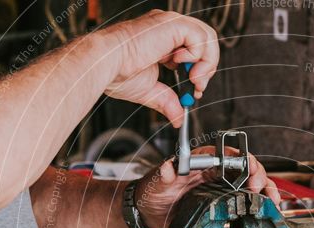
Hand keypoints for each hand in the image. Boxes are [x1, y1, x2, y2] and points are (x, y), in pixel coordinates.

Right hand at [100, 10, 218, 127]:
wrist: (106, 66)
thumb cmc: (117, 73)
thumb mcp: (150, 91)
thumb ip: (167, 101)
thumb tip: (178, 118)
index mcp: (162, 40)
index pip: (194, 50)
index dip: (200, 70)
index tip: (194, 89)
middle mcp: (168, 28)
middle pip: (205, 41)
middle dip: (208, 67)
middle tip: (197, 86)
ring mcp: (170, 23)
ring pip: (207, 36)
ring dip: (207, 62)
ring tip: (193, 79)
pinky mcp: (171, 24)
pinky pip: (199, 36)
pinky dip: (198, 55)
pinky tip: (180, 64)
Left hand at [133, 146, 280, 227]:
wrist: (148, 214)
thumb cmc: (152, 192)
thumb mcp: (156, 183)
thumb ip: (164, 175)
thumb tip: (169, 166)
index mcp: (202, 161)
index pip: (228, 154)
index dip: (242, 159)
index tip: (249, 169)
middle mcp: (214, 171)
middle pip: (245, 168)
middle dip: (257, 176)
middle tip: (259, 189)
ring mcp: (220, 187)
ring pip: (250, 183)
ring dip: (265, 189)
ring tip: (273, 200)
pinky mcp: (222, 203)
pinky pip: (245, 199)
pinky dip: (260, 202)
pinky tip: (270, 208)